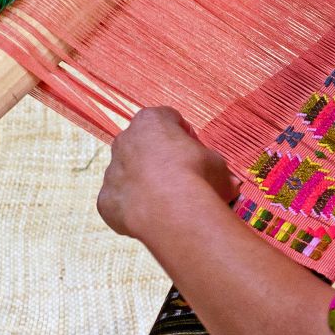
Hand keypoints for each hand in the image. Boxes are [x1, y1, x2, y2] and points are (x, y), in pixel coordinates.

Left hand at [97, 106, 240, 238]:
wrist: (172, 209)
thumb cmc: (196, 174)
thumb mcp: (217, 163)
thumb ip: (215, 167)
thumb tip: (229, 184)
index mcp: (151, 121)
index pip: (167, 119)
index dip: (184, 136)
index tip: (195, 152)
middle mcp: (125, 140)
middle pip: (142, 144)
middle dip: (159, 158)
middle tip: (181, 176)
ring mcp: (112, 170)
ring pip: (128, 174)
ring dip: (145, 183)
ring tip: (168, 200)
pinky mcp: (106, 200)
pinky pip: (121, 201)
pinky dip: (134, 207)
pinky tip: (153, 215)